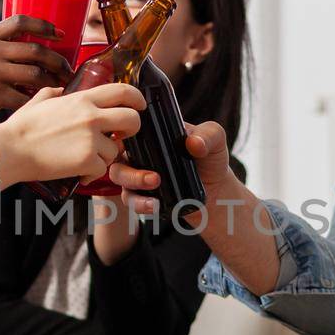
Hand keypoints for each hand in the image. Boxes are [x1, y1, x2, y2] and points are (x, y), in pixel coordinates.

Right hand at [0, 16, 74, 123]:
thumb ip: (0, 46)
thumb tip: (35, 47)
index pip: (21, 21)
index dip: (44, 25)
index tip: (60, 34)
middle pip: (36, 50)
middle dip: (58, 61)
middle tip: (67, 70)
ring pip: (35, 74)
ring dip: (52, 81)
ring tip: (59, 86)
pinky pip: (24, 97)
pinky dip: (36, 100)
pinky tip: (41, 102)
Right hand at [0, 83, 143, 188]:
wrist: (10, 150)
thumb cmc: (21, 128)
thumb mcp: (39, 101)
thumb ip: (53, 93)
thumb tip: (59, 89)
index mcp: (82, 99)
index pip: (123, 91)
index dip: (137, 98)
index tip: (139, 105)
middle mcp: (91, 116)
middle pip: (133, 119)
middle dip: (132, 129)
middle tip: (121, 136)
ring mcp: (91, 139)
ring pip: (115, 150)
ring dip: (103, 157)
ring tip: (82, 158)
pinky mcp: (87, 161)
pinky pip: (101, 170)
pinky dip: (91, 174)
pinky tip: (76, 171)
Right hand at [109, 120, 232, 216]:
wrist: (217, 191)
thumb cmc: (212, 160)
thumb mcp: (215, 140)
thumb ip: (209, 135)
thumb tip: (194, 143)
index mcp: (152, 134)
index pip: (127, 128)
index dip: (121, 132)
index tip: (129, 141)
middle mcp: (140, 152)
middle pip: (117, 155)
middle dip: (130, 171)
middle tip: (155, 178)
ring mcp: (137, 173)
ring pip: (118, 177)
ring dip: (133, 185)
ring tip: (155, 194)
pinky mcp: (141, 194)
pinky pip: (130, 199)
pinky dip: (139, 204)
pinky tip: (155, 206)